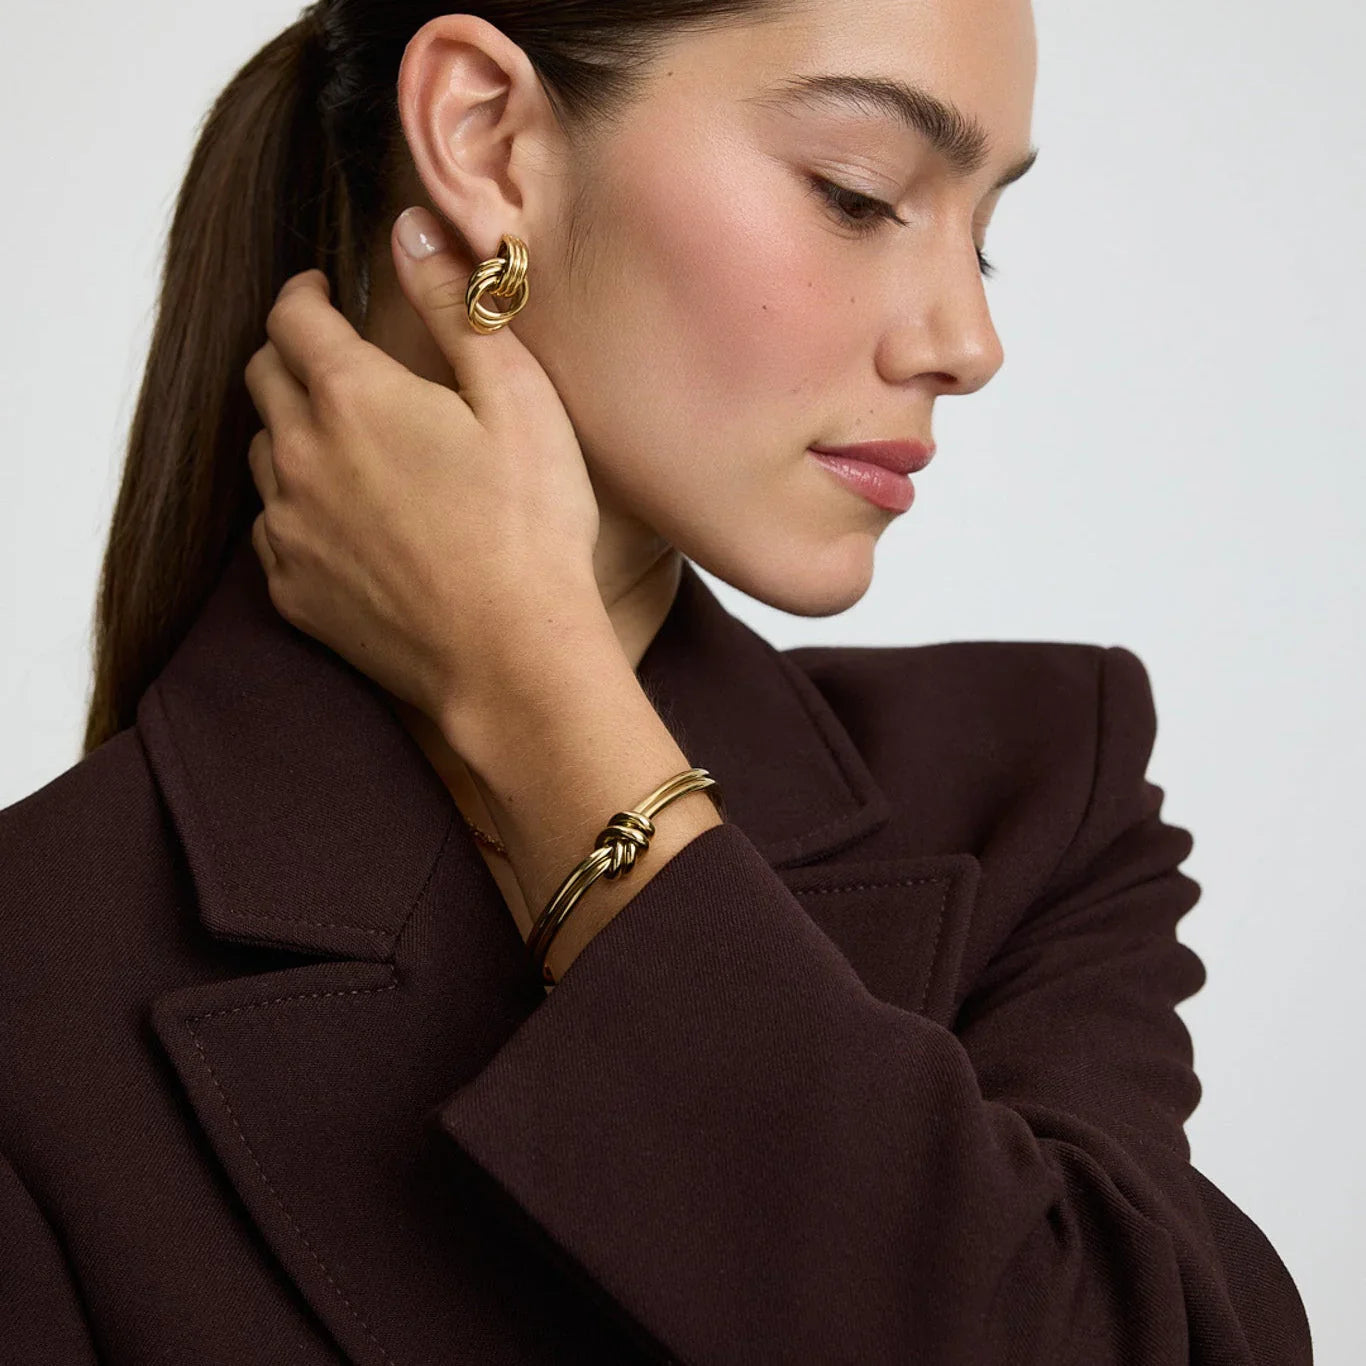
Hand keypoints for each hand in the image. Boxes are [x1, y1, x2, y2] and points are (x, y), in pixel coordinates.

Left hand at [243, 207, 603, 731]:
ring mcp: (289, 529)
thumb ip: (453, 303)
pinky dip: (297, 507)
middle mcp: (299, 455)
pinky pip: (273, 529)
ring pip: (262, 455)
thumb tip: (407, 225)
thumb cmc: (529, 529)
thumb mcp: (515, 397)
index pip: (292, 315)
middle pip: (262, 377)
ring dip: (291, 431)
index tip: (323, 290)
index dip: (306, 292)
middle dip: (291, 353)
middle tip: (332, 357)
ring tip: (344, 442)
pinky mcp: (294, 592)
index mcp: (351, 395)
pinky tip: (345, 520)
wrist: (511, 660)